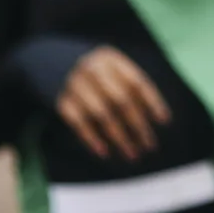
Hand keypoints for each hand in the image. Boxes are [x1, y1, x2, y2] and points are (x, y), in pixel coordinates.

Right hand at [57, 46, 170, 160]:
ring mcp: (74, 84)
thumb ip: (132, 86)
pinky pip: (78, 123)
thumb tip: (159, 118)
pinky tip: (105, 152)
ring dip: (119, 137)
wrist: (49, 60)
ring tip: (133, 154)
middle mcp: (92, 69)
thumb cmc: (95, 71)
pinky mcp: (60, 100)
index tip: (164, 122)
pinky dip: (91, 138)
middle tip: (149, 146)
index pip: (137, 82)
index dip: (153, 102)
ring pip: (101, 114)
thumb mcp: (113, 68)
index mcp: (111, 58)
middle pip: (121, 100)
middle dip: (138, 125)